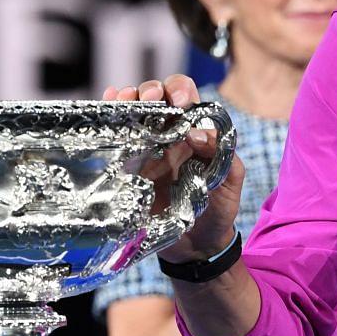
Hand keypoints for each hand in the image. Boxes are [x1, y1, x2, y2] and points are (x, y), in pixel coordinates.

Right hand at [101, 76, 244, 264]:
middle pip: (154, 97)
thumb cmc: (219, 209)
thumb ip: (223, 153)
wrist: (197, 246)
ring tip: (123, 99)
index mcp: (194, 131)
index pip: (185, 96)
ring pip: (132, 112)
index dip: (180, 89)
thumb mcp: (231, 180)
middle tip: (150, 99)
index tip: (179, 101)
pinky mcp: (128, 169)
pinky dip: (108, 118)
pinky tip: (105, 106)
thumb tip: (196, 133)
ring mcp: (145, 150)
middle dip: (150, 89)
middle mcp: (168, 134)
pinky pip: (116, 139)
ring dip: (126, 99)